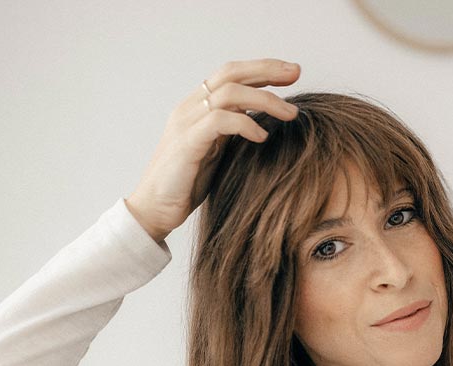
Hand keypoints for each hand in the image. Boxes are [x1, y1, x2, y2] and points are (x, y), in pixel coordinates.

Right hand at [125, 58, 300, 241]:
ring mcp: (186, 122)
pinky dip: (245, 124)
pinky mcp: (186, 143)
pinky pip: (219, 121)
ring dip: (265, 100)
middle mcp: (190, 107)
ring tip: (290, 114)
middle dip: (267, 70)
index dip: (262, 69)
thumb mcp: (217, 151)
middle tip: (297, 73)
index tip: (293, 72)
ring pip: (229, 93)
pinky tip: (263, 137)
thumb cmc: (188, 183)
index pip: (232, 74)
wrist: (155, 209)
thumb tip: (265, 123)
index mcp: (198, 106)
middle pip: (231, 73)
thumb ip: (233, 132)